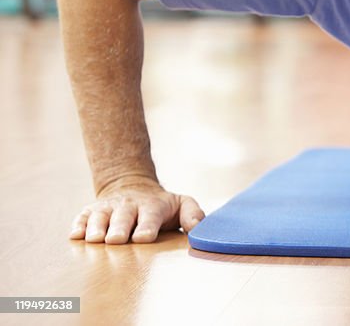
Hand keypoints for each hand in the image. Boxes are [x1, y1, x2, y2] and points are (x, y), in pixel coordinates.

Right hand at [69, 176, 204, 243]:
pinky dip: (78, 225)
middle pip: (123, 217)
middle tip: (116, 240)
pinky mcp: (91, 211)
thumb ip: (193, 215)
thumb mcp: (181, 204)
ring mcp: (108, 208)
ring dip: (97, 227)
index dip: (147, 226)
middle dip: (120, 228)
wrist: (133, 187)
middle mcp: (128, 206)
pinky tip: (75, 234)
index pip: (150, 216)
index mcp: (152, 206)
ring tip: (95, 239)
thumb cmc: (161, 205)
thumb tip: (197, 229)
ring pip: (100, 216)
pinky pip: (82, 217)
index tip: (143, 237)